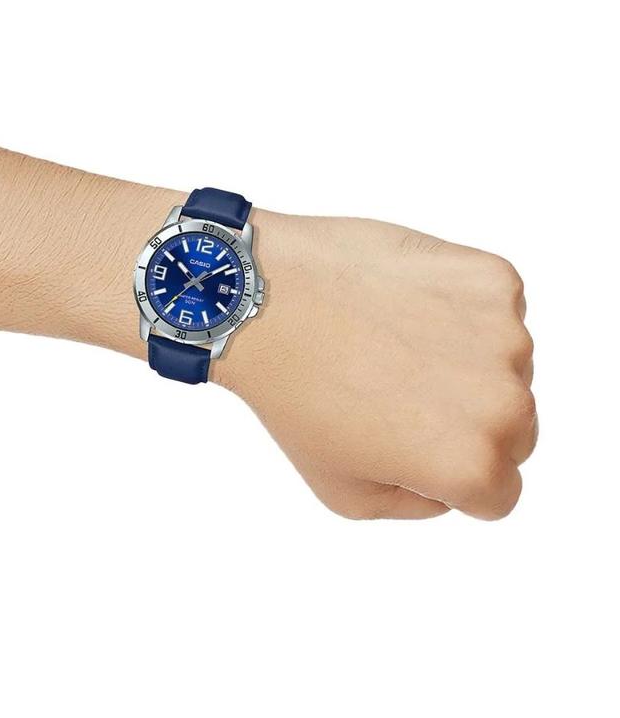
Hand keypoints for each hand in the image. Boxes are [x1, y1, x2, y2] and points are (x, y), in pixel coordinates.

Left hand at [217, 213, 536, 519]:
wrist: (265, 298)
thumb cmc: (294, 393)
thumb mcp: (344, 492)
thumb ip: (418, 504)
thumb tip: (454, 486)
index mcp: (470, 464)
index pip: (500, 491)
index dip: (452, 473)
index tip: (409, 441)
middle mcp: (503, 402)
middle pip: (515, 428)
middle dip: (466, 419)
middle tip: (397, 390)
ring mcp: (503, 333)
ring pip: (507, 365)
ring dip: (466, 360)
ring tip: (392, 343)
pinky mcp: (492, 278)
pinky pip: (497, 308)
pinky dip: (462, 309)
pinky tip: (404, 305)